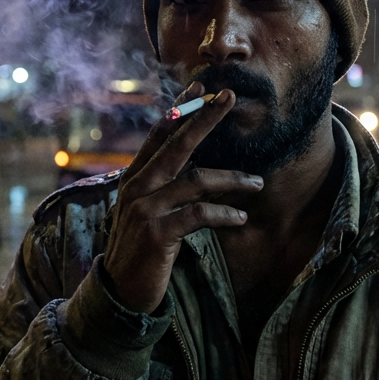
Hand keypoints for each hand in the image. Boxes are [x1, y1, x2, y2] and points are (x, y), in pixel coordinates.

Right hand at [101, 84, 261, 312]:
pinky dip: (224, 214)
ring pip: (196, 179)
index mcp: (134, 178)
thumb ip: (163, 188)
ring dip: (232, 179)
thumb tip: (195, 168)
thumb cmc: (140, 251)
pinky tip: (241, 218)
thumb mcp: (146, 212)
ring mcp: (144, 208)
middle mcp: (136, 187)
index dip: (180, 109)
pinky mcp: (157, 232)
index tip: (200, 87)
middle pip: (176, 144)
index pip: (159, 135)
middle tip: (229, 97)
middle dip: (205, 118)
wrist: (121, 292)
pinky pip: (199, 214)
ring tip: (257, 183)